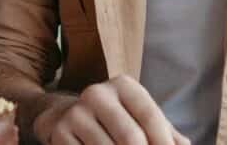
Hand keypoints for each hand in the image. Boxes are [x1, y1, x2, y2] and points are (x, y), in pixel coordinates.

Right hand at [33, 76, 189, 144]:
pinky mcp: (60, 133)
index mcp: (123, 86)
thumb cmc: (117, 120)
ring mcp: (76, 113)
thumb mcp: (140, 117)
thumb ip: (166, 133)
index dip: (164, 143)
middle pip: (131, 138)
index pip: (151, 117)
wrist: (67, 116)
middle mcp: (97, 93)